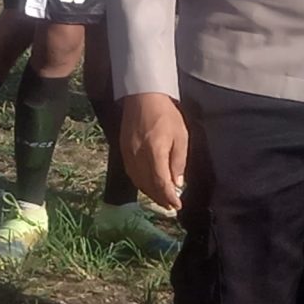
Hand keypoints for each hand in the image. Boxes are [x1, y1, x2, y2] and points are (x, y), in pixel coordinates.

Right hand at [123, 93, 187, 209]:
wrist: (142, 97)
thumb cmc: (166, 115)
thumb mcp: (180, 136)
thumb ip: (178, 161)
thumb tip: (177, 183)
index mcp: (154, 152)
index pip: (160, 182)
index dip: (169, 197)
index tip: (177, 205)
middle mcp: (138, 156)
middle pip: (148, 185)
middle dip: (160, 198)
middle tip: (171, 206)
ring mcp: (128, 154)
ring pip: (138, 181)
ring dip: (150, 193)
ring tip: (161, 199)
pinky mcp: (122, 150)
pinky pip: (131, 173)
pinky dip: (140, 183)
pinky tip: (148, 185)